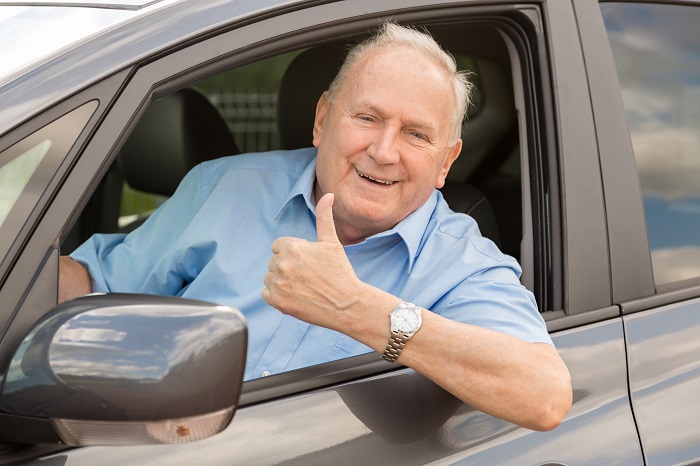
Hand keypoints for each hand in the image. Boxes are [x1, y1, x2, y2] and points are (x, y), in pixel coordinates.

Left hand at [262, 193, 365, 329]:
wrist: (346, 305)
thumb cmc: (341, 272)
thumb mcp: (332, 242)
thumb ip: (324, 217)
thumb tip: (329, 195)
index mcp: (292, 247)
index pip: (278, 246)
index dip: (293, 253)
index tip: (307, 262)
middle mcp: (282, 264)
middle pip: (274, 262)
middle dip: (287, 266)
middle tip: (309, 276)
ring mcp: (278, 284)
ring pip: (269, 277)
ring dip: (281, 281)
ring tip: (303, 286)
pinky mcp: (277, 302)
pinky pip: (267, 294)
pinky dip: (278, 295)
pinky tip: (296, 295)